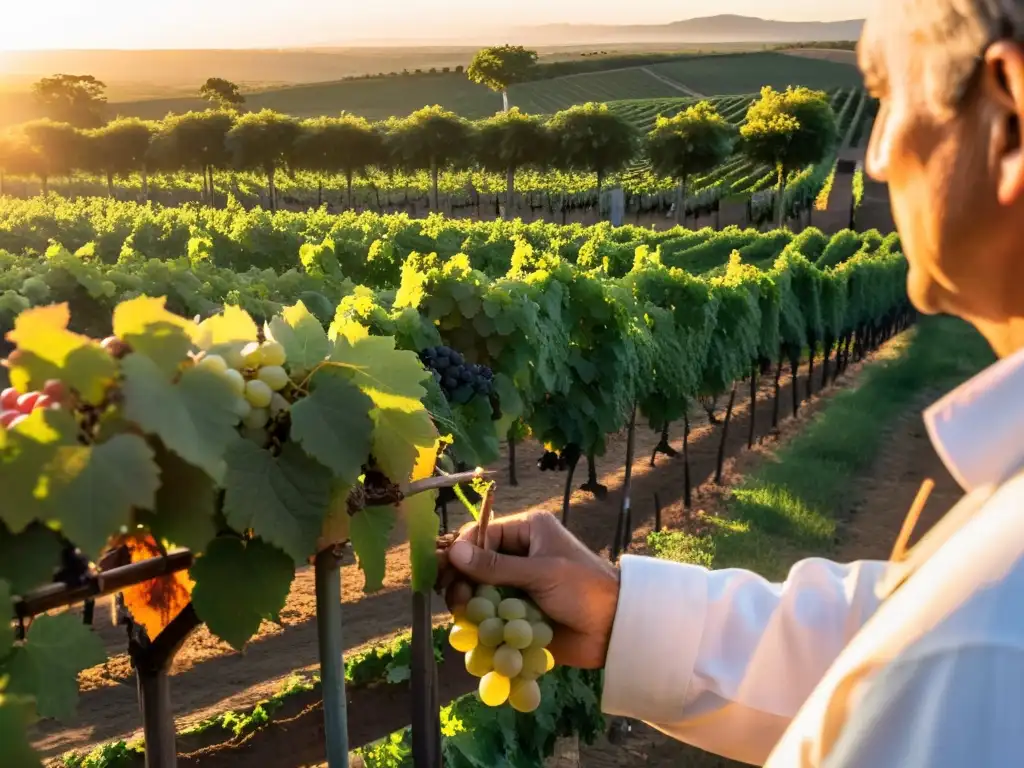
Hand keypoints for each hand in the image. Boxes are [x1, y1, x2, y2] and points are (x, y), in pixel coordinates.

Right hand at [437, 510, 619, 668]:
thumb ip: (496, 565)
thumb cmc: (584, 589)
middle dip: (462, 581)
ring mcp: (518, 584)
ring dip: (469, 604)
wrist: (615, 629)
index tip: (445, 572)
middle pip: (476, 563)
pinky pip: (489, 614)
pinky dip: (480, 622)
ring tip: (465, 618)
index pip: (482, 533)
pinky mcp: (518, 612)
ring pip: (479, 590)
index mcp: (528, 531)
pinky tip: (473, 632)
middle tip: (455, 601)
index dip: (462, 551)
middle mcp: (520, 554)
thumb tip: (454, 551)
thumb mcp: (541, 573)